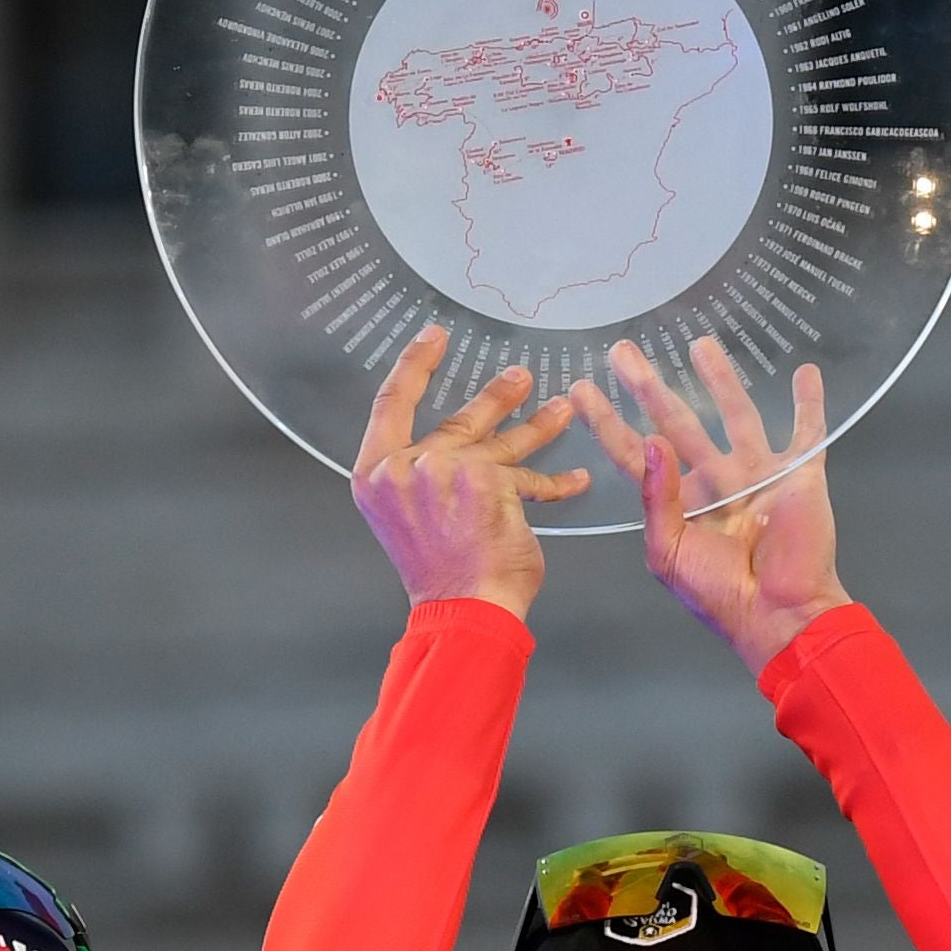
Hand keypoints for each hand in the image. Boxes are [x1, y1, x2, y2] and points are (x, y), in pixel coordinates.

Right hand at [353, 324, 588, 618]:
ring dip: (537, 425)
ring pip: (501, 443)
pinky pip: (529, 479)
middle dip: (497, 397)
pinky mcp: (489, 482)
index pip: (391, 403)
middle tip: (521, 377)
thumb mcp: (407, 518)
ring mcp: (446, 472)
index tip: (433, 337)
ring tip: (562, 408)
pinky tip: (576, 478)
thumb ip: (422, 478)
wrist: (462, 612)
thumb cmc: (439, 578)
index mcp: (374, 473)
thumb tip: (454, 447)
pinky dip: (556, 482)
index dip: (414, 365)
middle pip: (457, 420)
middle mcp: (406, 468)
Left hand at [573, 337, 848, 672]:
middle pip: (676, 422)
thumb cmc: (720, 595)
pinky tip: (807, 372)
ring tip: (700, 344)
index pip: (633, 453)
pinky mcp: (799, 475)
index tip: (580, 391)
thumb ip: (657, 498)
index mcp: (679, 502)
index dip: (607, 423)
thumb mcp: (670, 552)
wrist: (781, 615)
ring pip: (736, 414)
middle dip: (648, 387)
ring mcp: (757, 475)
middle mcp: (714, 481)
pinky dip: (809, 403)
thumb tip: (651, 441)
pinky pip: (807, 431)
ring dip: (720, 379)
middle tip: (622, 352)